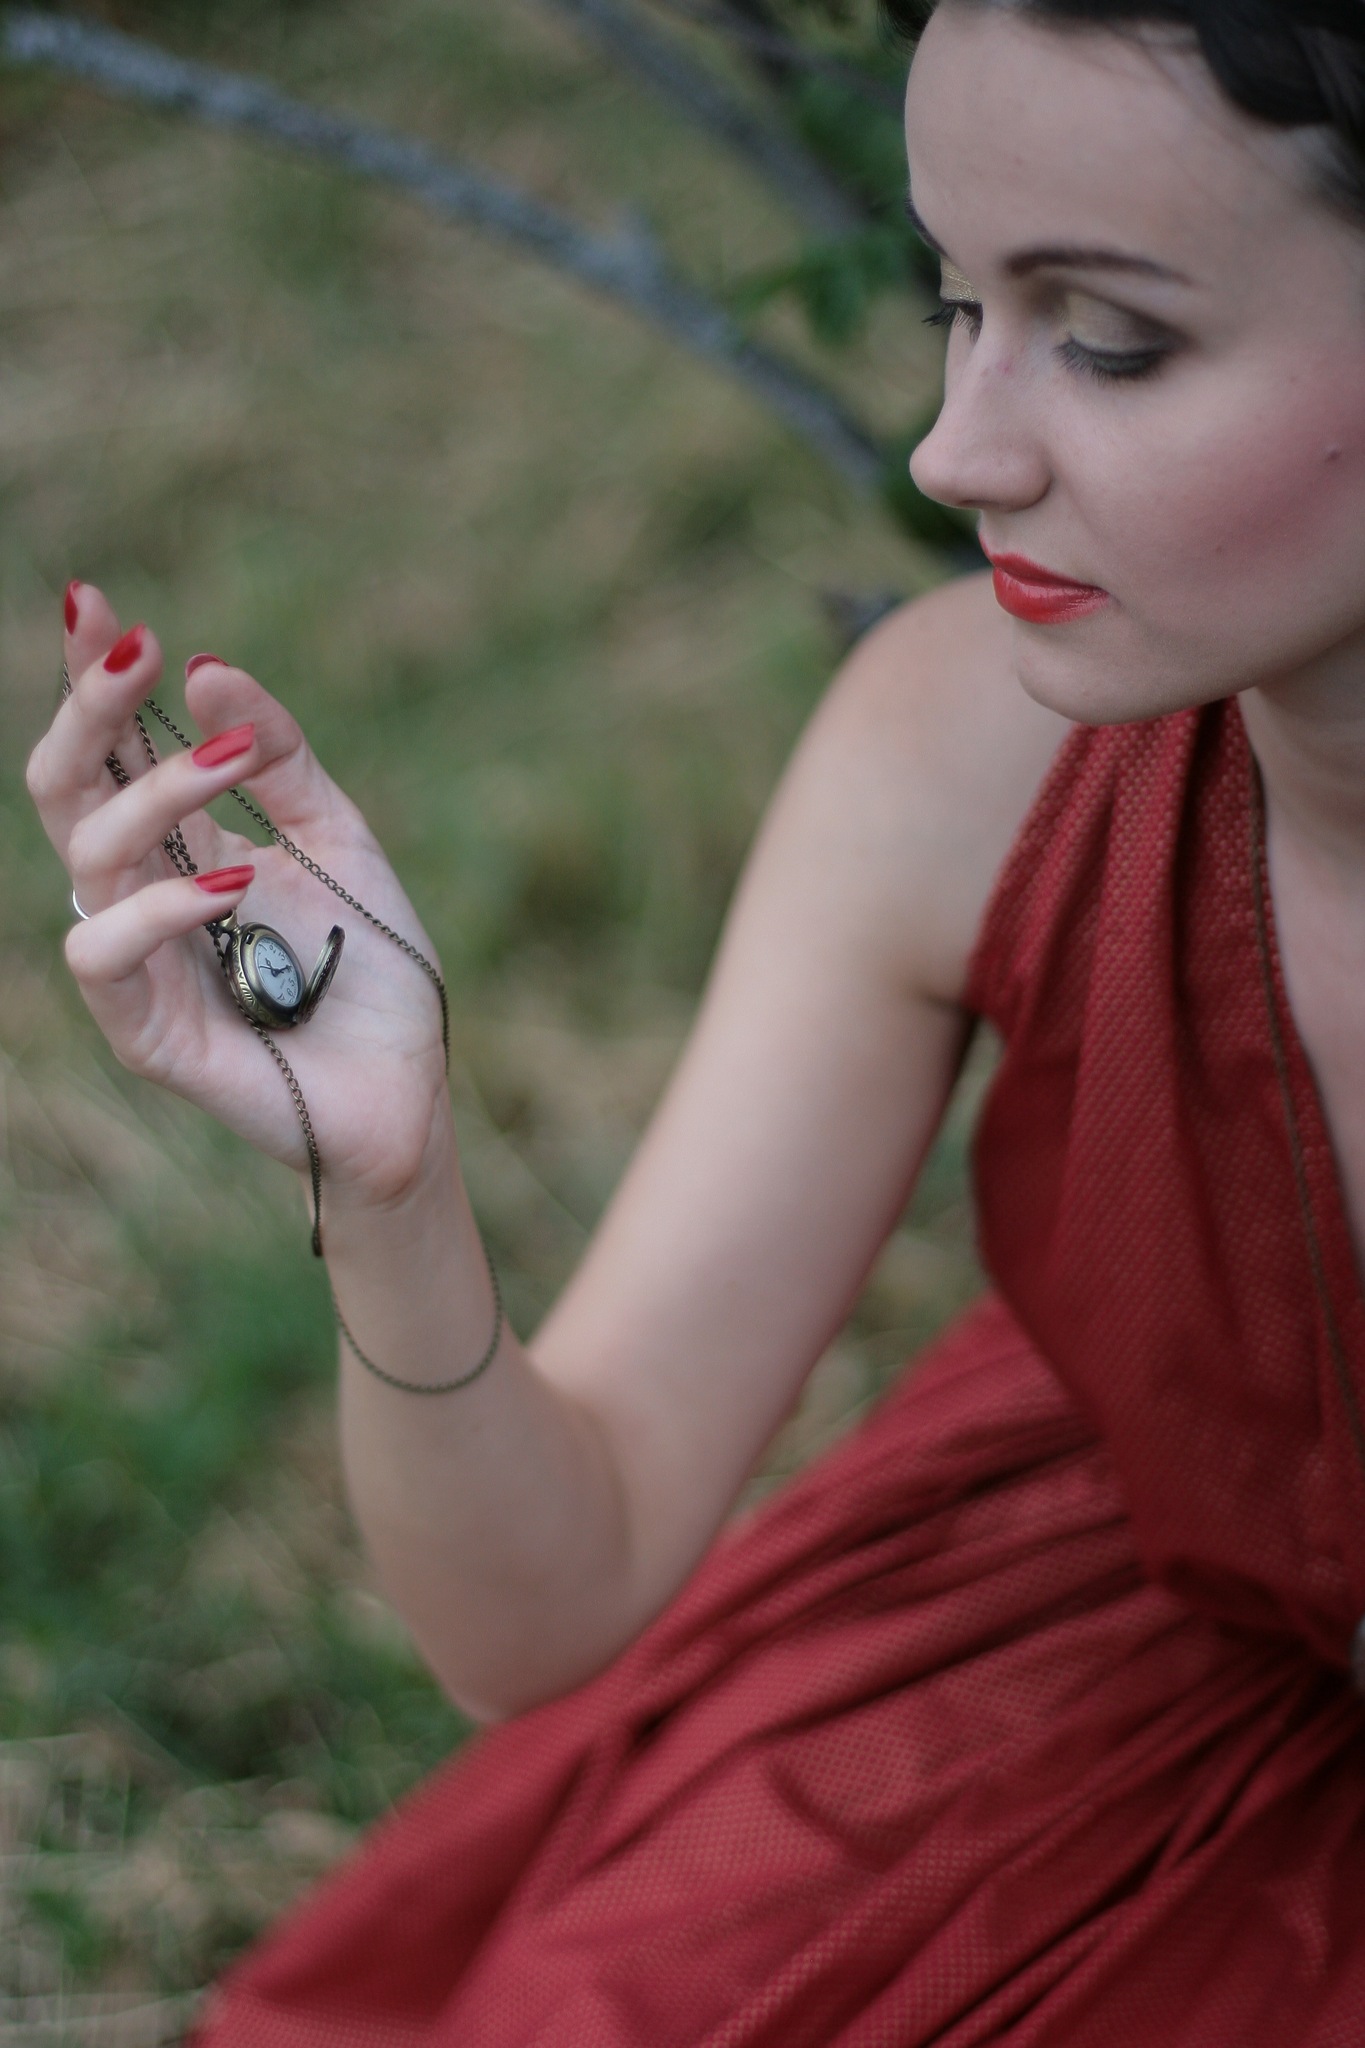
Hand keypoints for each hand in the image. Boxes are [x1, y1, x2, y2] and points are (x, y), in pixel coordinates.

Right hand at [26, 582, 451, 1209]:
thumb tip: (205, 665)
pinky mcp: (144, 1030)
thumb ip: (279, 757)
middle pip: (66, 788)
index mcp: (178, 846)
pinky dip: (162, 903)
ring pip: (89, 854)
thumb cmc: (372, 971)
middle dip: (87, 708)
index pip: (111, 750)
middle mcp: (141, 896)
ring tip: (231, 759)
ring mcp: (137, 964)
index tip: (98, 602)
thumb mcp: (338, 839)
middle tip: (134, 648)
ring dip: (159, 789)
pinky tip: (232, 877)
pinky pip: (106, 949)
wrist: (409, 1091)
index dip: (93, 677)